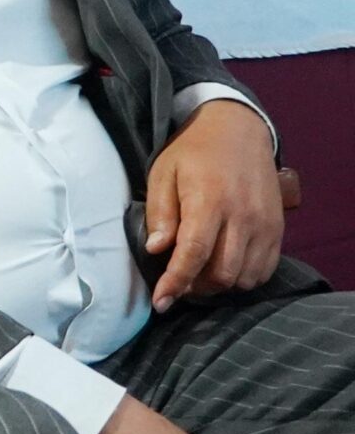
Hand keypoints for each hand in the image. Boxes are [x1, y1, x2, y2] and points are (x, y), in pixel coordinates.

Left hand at [144, 100, 282, 310]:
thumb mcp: (163, 173)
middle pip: (221, 273)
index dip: (175, 282)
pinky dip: (242, 279)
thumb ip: (160, 213)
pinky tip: (223, 268)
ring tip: (197, 274)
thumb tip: (156, 250)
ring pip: (244, 277)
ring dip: (218, 286)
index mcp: (210, 200)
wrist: (239, 130)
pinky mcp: (277, 229)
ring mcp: (264, 224)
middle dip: (195, 287)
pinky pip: (263, 270)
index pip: (194, 254)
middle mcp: (242, 216)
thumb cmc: (193, 152)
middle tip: (176, 283)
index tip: (161, 303)